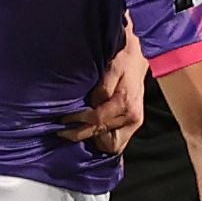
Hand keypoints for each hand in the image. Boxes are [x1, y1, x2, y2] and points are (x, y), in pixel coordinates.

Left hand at [58, 20, 145, 155]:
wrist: (138, 54)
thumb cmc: (122, 58)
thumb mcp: (111, 68)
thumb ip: (102, 89)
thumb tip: (93, 104)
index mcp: (125, 104)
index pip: (97, 120)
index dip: (78, 121)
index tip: (63, 120)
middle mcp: (132, 117)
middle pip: (105, 139)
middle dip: (85, 135)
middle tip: (67, 129)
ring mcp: (135, 122)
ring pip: (113, 145)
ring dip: (96, 139)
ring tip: (80, 128)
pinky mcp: (134, 123)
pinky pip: (118, 141)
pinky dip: (105, 138)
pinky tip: (92, 128)